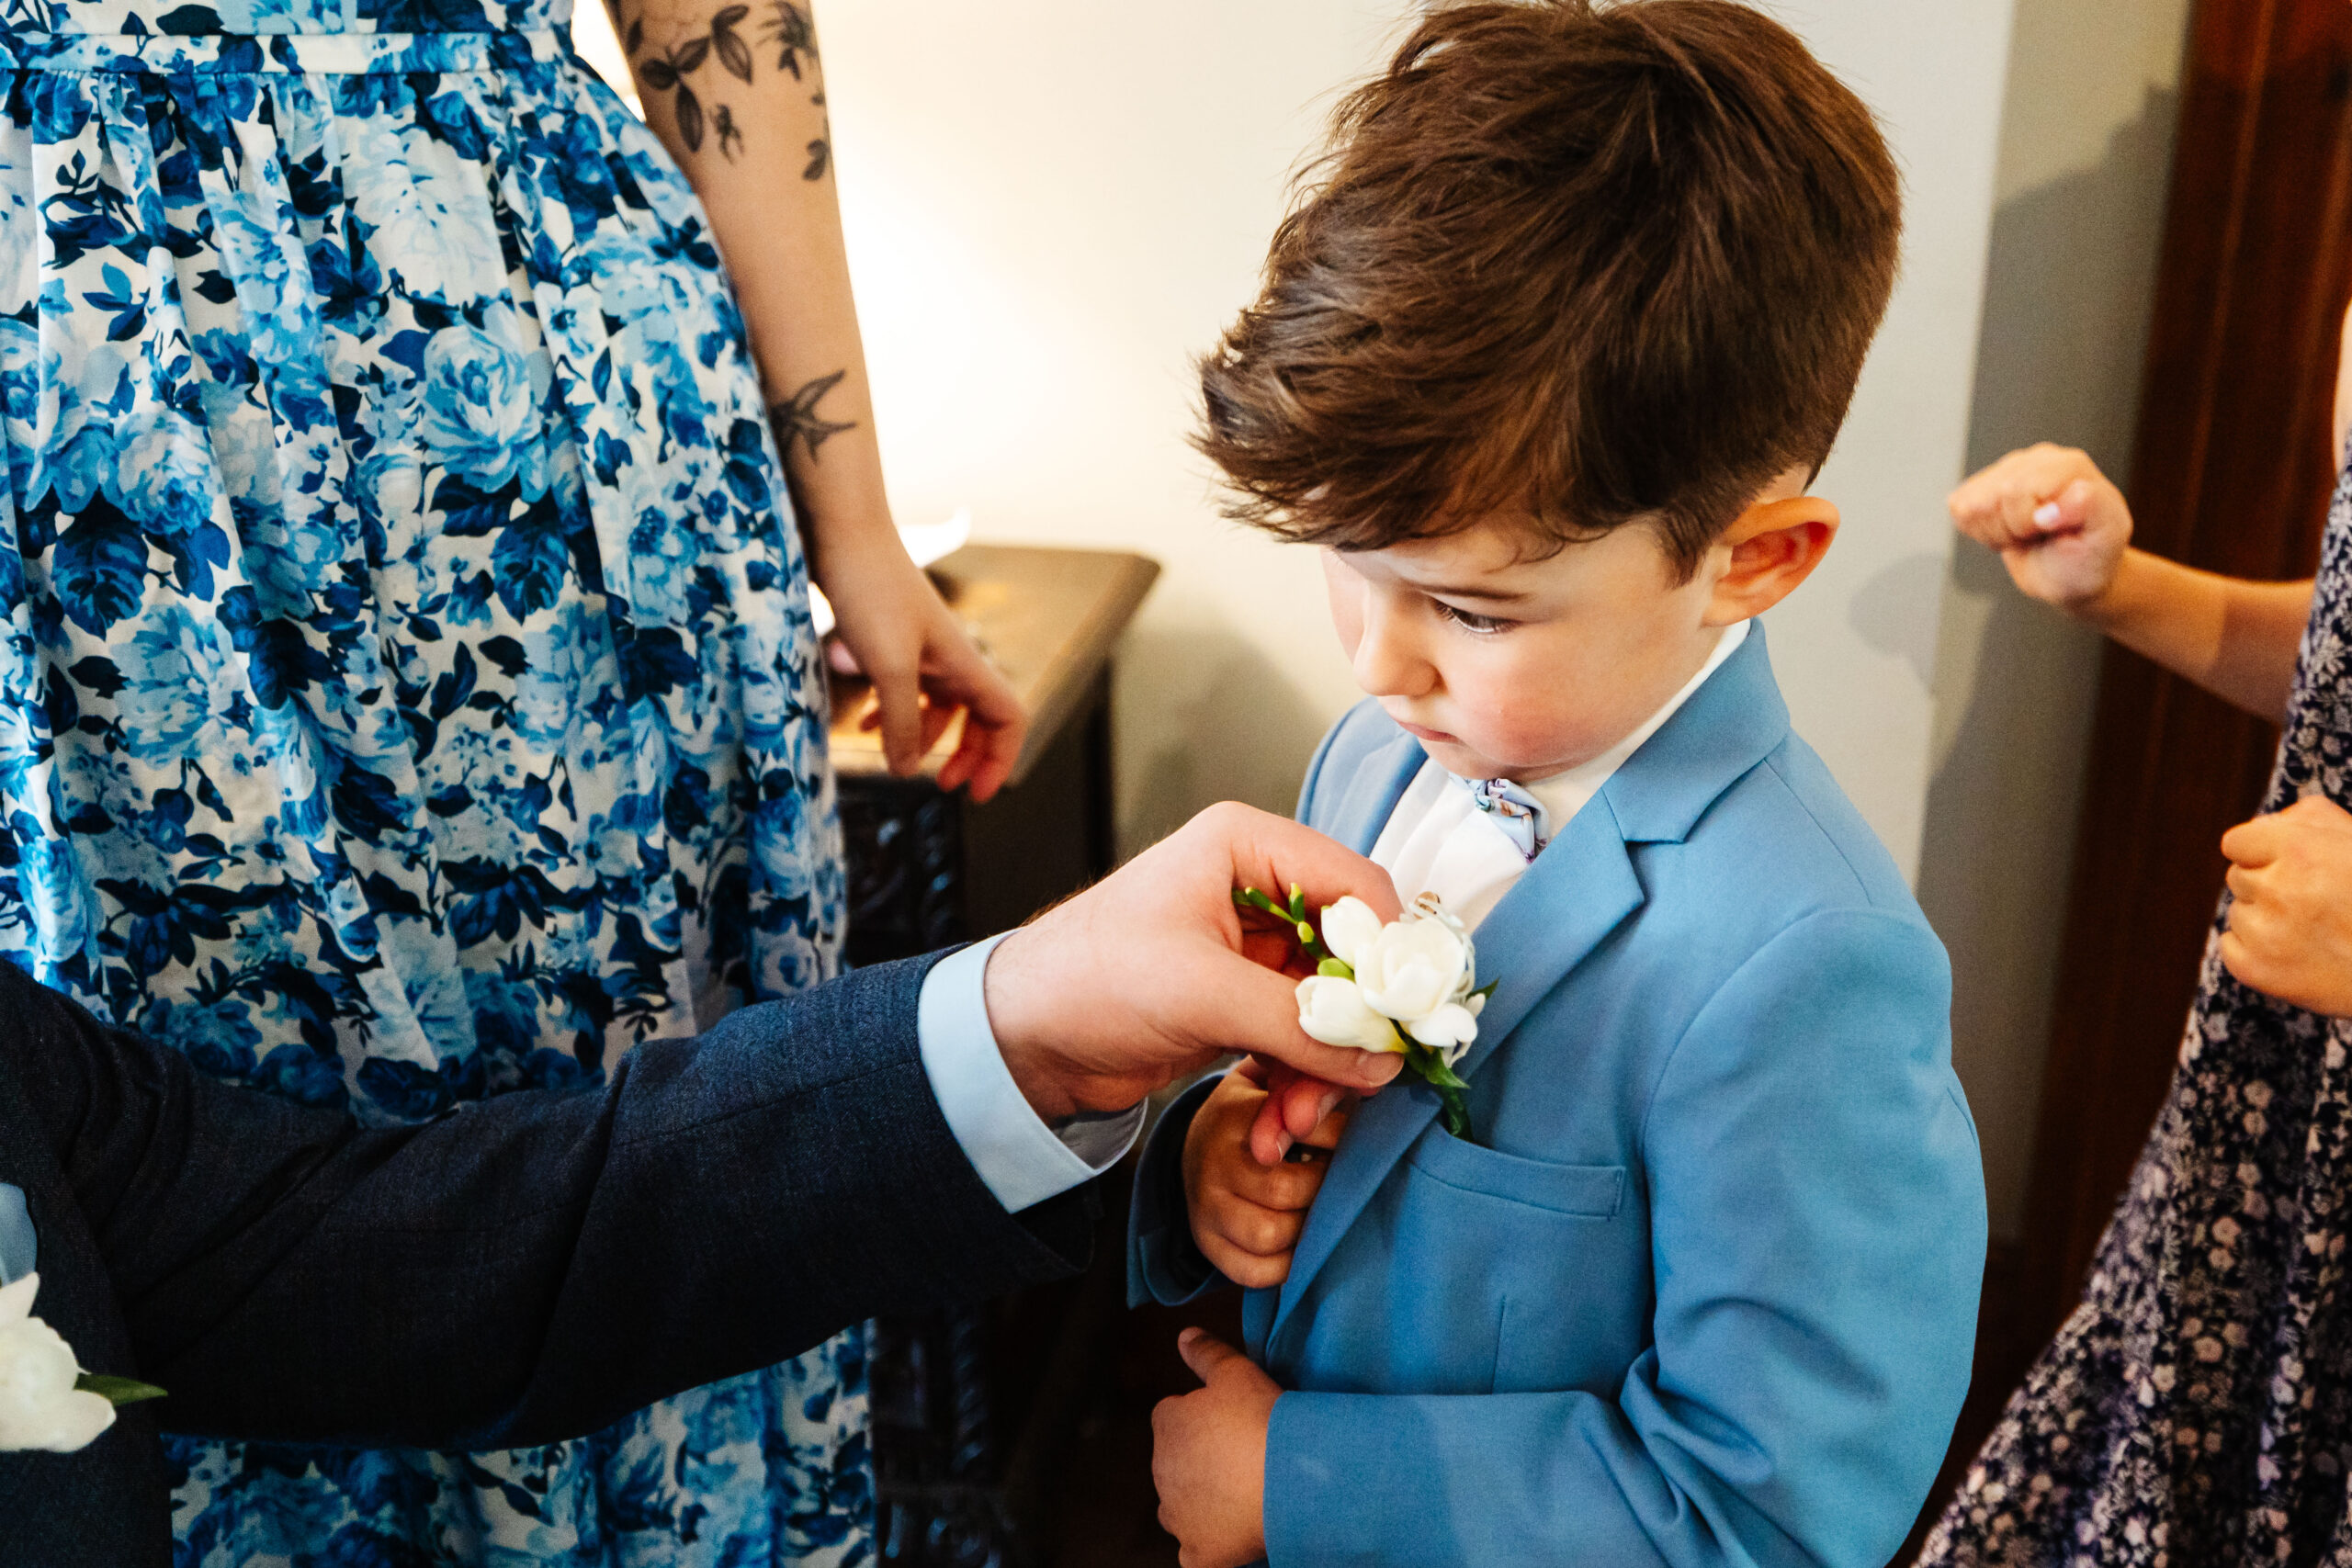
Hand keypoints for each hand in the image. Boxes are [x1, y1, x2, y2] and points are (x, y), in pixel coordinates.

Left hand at [816, 524, 1025, 799]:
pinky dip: (891, 714)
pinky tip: (862, 723)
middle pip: (979, 718)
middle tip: (939, 784)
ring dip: (922, 737)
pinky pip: (906, 689)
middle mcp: (951, 658)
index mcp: (964, 664)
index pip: (1009, 719)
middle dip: (966, 755)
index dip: (1000, 759)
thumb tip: (905, 769)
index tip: (975, 794)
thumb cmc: (871, 591)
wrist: (843, 532)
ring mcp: (923, 649)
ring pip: (939, 706)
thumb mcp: (887, 667)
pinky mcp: (892, 641)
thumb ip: (899, 722)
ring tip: (892, 757)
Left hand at [985, 804, 1404, 1122]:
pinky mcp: (1242, 1002)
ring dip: (1323, 1073)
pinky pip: (1301, 1041)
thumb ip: (1300, 1023)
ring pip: (1331, 1010)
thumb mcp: (1201, 993)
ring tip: (1293, 1123)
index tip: (1402, 1021)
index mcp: (1247, 850)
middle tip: (1354, 1087)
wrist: (1021, 1039)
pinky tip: (1274, 1124)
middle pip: (1352, 959)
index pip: (1358, 889)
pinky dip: (1297, 1085)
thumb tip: (1382, 1057)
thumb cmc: (1088, 978)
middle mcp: (1257, 890)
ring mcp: (1253, 951)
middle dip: (1350, 1032)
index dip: (1389, 956)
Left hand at [1152, 1329, 1276, 1567]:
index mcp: (1166, 1424)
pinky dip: (1205, 1547)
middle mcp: (1162, 1471)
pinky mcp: (1198, 1551)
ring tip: (1239, 1495)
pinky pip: (1193, 1554)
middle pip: (1176, 1462)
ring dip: (1198, 1503)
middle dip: (1200, 1460)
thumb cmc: (1262, 1419)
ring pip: (1178, 1508)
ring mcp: (1178, 1516)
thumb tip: (1183, 1336)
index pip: (1172, 1416)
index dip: (1203, 1418)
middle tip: (1243, 1456)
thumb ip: (1206, 1353)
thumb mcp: (1236, 1372)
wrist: (1290, 1478)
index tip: (1232, 1422)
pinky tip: (1227, 1538)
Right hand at [1183, 1063, 1348, 1288]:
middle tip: (1341, 1181)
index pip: (1301, 1131)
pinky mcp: (1208, 1245)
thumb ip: (1307, 1083)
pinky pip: (1256, 1272)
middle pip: (1285, 1191)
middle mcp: (1212, 1163)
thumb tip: (1361, 1085)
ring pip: (1270, 1235)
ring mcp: (1207, 1209)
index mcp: (1232, 1114)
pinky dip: (1288, 1265)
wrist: (1195, 1148)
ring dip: (1308, 1228)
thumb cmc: (1251, 1113)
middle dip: (1325, 1190)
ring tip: (1320, 1210)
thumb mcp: (1270, 1083)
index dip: (1341, 1140)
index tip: (1356, 1141)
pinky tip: (1301, 1243)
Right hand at [1946, 443, 2133, 610]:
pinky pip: (1958, 508)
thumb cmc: (2090, 556)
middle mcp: (2037, 458)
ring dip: (1995, 532)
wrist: (2072, 574)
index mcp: (2069, 464)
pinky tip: (2007, 531)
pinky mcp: (1985, 485)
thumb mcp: (2107, 536)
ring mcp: (2008, 469)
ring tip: (2025, 536)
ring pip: (1971, 504)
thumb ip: (2090, 509)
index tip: (2049, 533)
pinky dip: (1979, 530)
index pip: (2017, 488)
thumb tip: (2049, 507)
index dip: (2025, 523)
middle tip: (2036, 537)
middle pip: (1992, 497)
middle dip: (2010, 530)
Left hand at [2221, 795, 2351, 1014]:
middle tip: (2315, 903)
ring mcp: (2266, 933)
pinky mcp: (2256, 969)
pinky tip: (2299, 955)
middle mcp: (2279, 889)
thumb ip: (2309, 819)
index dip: (2261, 853)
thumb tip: (2262, 823)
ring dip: (2265, 919)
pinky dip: (2256, 951)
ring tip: (2315, 931)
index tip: (2285, 867)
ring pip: (2237, 912)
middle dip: (2269, 885)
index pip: (2237, 843)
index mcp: (2300, 850)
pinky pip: (2231, 946)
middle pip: (2238, 877)